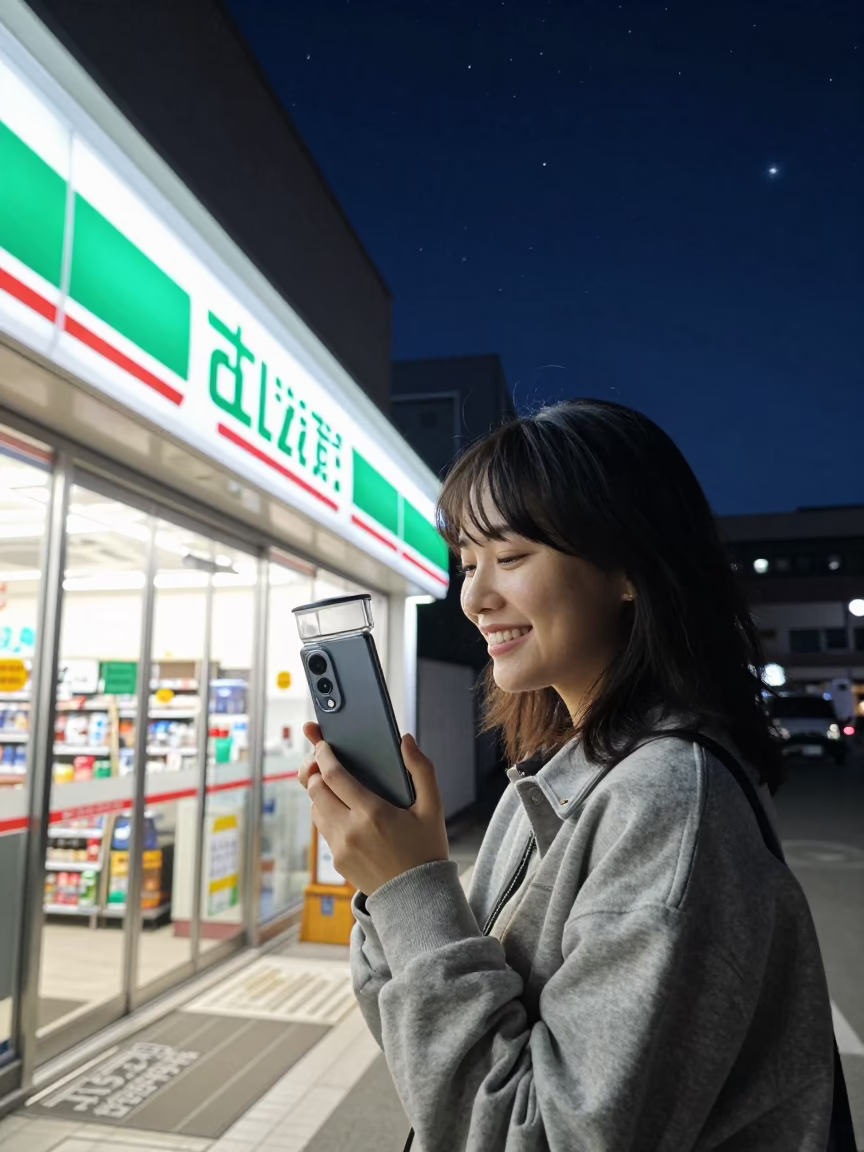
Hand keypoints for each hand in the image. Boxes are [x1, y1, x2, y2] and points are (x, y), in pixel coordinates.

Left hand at [298, 722, 449, 894]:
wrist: (419, 899)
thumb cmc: (427, 849)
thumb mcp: (432, 807)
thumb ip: (421, 769)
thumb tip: (405, 740)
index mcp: (372, 813)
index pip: (333, 775)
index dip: (324, 755)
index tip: (322, 744)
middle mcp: (350, 830)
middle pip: (315, 790)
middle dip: (316, 772)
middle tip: (322, 761)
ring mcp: (340, 848)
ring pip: (315, 810)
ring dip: (320, 794)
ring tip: (334, 786)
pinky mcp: (337, 862)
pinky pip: (324, 830)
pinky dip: (328, 815)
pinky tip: (344, 811)